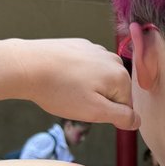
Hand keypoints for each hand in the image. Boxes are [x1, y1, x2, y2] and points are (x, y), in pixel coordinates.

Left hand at [5, 38, 137, 130]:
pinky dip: (76, 74)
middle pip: (114, 90)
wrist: (27, 64)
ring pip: (99, 78)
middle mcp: (112, 59)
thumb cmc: (59, 89)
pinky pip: (86, 66)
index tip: (87, 111)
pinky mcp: (79, 44)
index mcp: (120, 76)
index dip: (106, 114)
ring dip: (87, 87)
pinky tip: (61, 77)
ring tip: (66, 90)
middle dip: (98, 99)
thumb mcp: (94, 111)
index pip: (125, 106)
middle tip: (75, 101)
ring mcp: (95, 49)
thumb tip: (137, 121)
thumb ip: (121, 117)